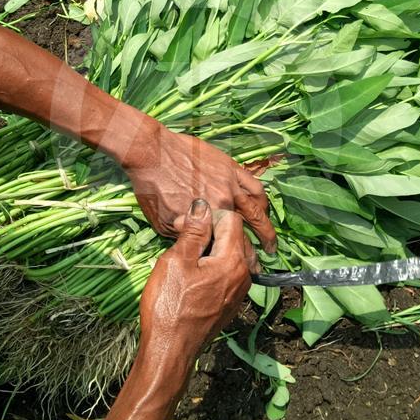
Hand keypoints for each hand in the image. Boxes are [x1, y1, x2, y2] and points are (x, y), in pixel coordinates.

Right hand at [96, 201, 251, 419]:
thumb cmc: (170, 305)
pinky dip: (212, 268)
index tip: (184, 225)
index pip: (231, 220)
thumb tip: (204, 206)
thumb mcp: (177, 261)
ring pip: (230, 256)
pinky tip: (190, 276)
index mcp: (234, 261)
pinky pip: (226, 275)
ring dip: (210, 250)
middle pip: (234, 238)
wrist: (169, 350)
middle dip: (210, 231)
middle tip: (181, 238)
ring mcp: (238, 293)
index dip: (207, 215)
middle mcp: (244, 275)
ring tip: (184, 256)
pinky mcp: (230, 305)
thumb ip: (194, 231)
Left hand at [122, 126, 276, 252]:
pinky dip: (261, 196)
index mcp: (208, 221)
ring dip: (266, 221)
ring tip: (268, 231)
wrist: (151, 154)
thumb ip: (185, 236)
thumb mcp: (163, 224)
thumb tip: (197, 244)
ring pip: (257, 206)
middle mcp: (224, 204)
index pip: (231, 244)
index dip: (240, 256)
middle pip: (251, 228)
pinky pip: (253, 183)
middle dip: (263, 244)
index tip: (245, 264)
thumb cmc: (152, 189)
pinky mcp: (230, 167)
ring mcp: (229, 184)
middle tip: (269, 253)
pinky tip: (262, 203)